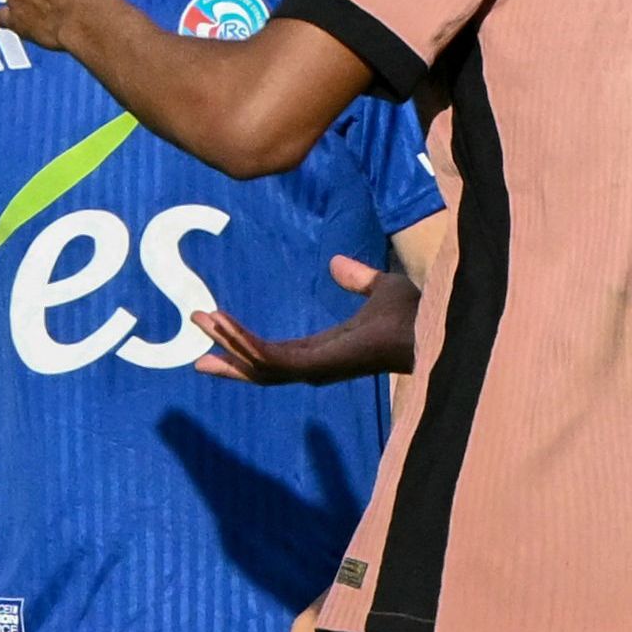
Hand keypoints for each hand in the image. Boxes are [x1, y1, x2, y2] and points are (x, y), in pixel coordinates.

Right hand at [197, 255, 418, 383]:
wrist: (437, 324)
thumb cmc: (419, 312)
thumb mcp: (382, 287)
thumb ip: (358, 279)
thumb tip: (336, 264)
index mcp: (327, 351)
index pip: (276, 354)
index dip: (245, 342)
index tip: (218, 325)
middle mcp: (318, 365)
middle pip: (260, 367)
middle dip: (226, 355)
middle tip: (194, 344)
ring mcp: (318, 368)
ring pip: (260, 363)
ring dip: (228, 343)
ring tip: (202, 320)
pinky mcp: (320, 365)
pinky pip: (272, 358)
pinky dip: (245, 344)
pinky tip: (225, 325)